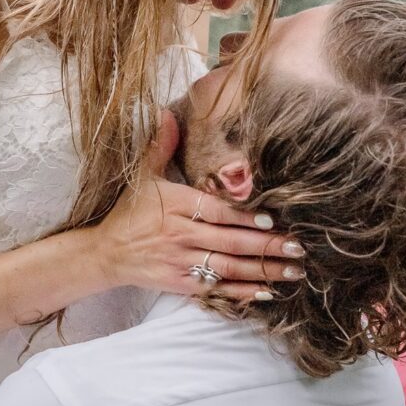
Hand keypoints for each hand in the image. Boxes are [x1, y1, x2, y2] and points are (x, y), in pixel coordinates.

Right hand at [92, 111, 305, 301]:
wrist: (106, 253)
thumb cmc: (129, 212)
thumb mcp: (143, 176)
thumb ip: (160, 145)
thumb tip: (167, 113)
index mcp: (177, 206)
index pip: (217, 212)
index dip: (245, 217)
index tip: (273, 220)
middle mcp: (181, 235)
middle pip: (231, 242)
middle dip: (267, 246)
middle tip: (299, 246)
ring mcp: (181, 262)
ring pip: (229, 268)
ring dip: (263, 270)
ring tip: (294, 270)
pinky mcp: (181, 284)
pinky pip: (217, 289)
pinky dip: (243, 293)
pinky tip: (268, 292)